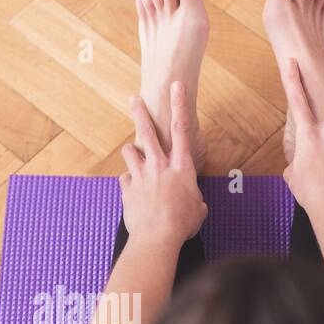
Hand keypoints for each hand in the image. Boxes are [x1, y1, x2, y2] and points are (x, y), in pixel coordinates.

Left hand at [119, 82, 205, 248]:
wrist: (157, 237)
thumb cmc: (182, 225)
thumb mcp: (198, 211)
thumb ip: (195, 201)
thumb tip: (195, 203)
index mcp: (182, 168)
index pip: (182, 130)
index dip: (179, 105)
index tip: (176, 86)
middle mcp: (160, 166)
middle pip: (147, 132)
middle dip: (140, 112)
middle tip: (134, 99)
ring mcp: (142, 176)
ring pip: (130, 151)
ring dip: (131, 151)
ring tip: (132, 153)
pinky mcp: (128, 189)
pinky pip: (125, 178)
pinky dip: (128, 181)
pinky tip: (131, 188)